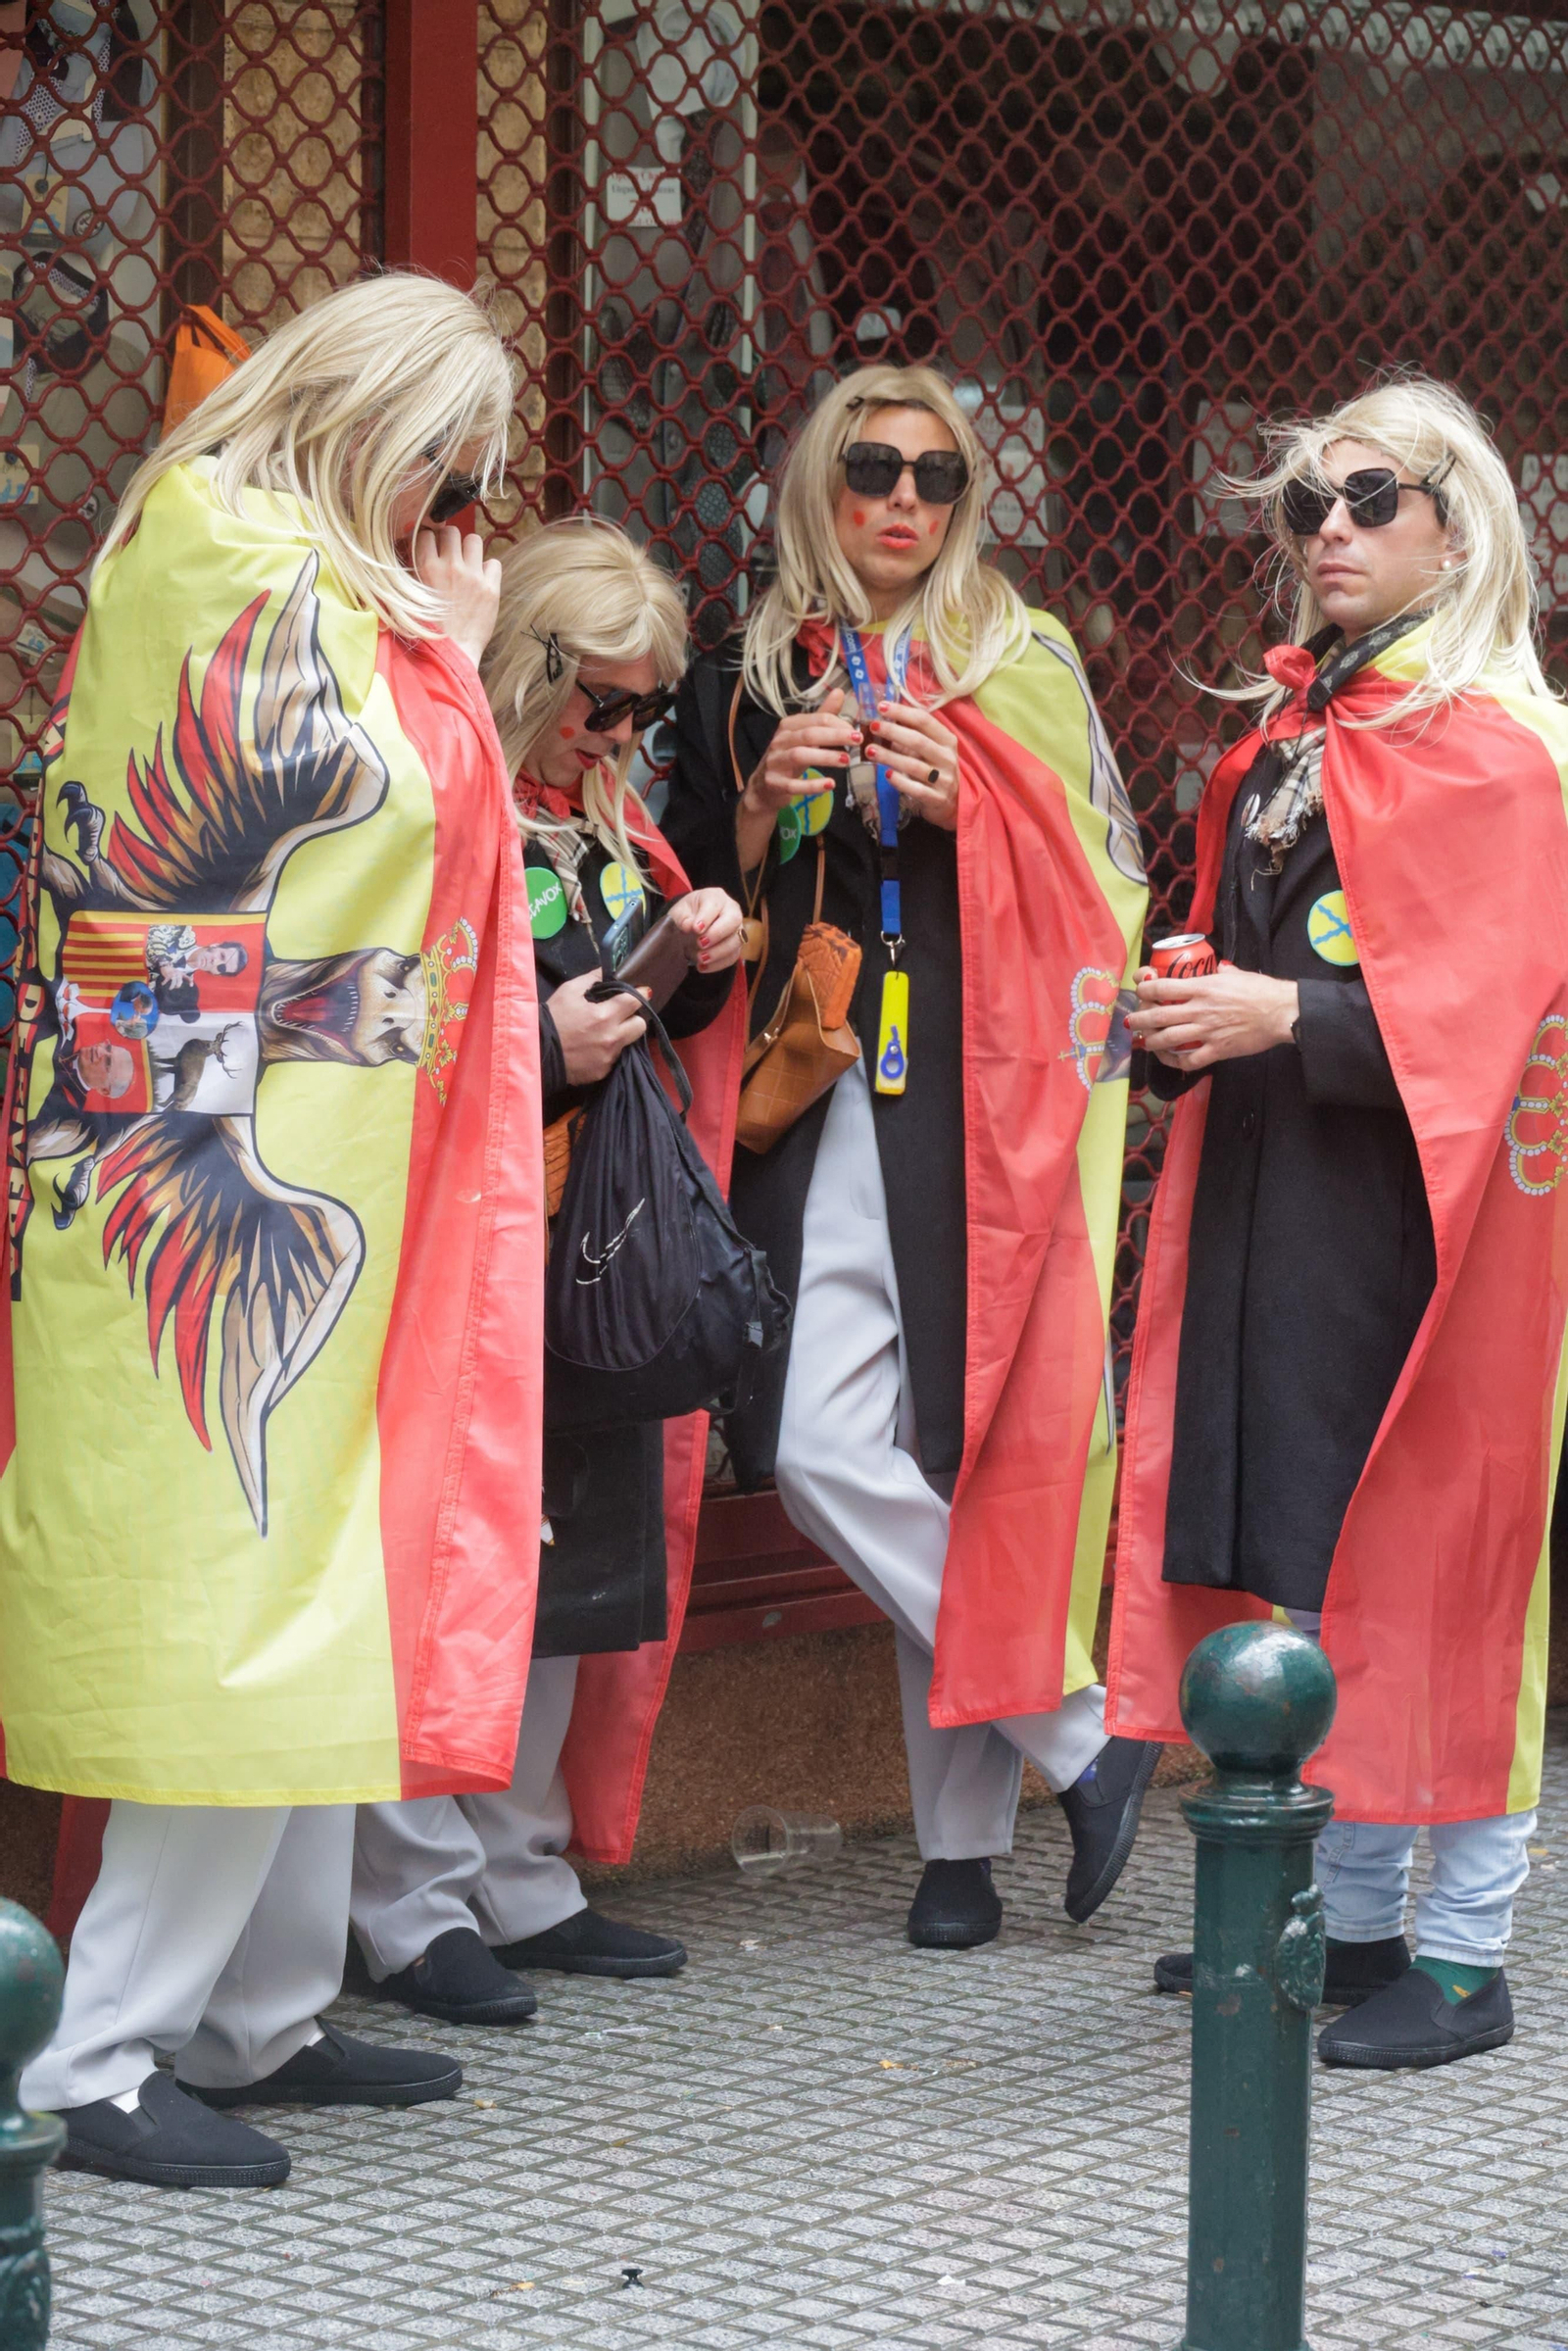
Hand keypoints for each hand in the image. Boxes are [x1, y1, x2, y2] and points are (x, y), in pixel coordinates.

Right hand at [413, 523, 501, 668]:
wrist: (449, 655)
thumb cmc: (425, 631)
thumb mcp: (408, 598)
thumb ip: (409, 573)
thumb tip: (408, 552)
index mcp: (426, 568)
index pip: (426, 533)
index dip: (428, 539)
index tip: (430, 548)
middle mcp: (451, 567)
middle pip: (452, 531)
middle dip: (449, 540)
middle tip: (449, 555)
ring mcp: (473, 577)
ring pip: (475, 540)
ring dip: (470, 549)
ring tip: (466, 564)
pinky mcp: (491, 589)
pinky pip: (494, 563)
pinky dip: (488, 569)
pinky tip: (481, 580)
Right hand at [548, 969, 649, 1084]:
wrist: (537, 1051)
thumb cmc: (552, 1018)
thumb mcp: (568, 991)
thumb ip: (592, 979)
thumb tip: (606, 971)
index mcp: (605, 1015)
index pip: (635, 1001)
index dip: (639, 994)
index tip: (640, 992)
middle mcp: (612, 1037)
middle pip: (640, 1025)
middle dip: (633, 1017)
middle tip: (621, 1015)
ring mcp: (609, 1056)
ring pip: (629, 1042)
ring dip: (621, 1035)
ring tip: (605, 1032)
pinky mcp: (603, 1071)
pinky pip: (614, 1058)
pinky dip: (608, 1051)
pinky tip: (593, 1047)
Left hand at [670, 887, 745, 973]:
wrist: (692, 926)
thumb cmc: (687, 914)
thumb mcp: (679, 912)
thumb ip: (682, 917)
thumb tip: (688, 926)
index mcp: (715, 897)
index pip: (715, 904)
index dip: (706, 917)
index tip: (695, 929)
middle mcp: (731, 910)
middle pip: (733, 920)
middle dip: (717, 934)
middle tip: (700, 943)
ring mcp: (737, 929)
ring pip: (736, 941)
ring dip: (718, 952)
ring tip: (700, 958)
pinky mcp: (736, 946)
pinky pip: (732, 956)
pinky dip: (718, 964)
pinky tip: (702, 967)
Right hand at [736, 688, 859, 872]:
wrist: (764, 787)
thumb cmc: (789, 758)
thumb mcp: (804, 735)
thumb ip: (822, 716)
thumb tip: (840, 692)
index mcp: (789, 726)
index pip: (816, 719)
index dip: (838, 724)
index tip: (856, 732)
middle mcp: (780, 741)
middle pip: (809, 734)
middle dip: (835, 736)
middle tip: (857, 741)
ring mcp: (775, 762)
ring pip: (800, 755)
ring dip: (825, 757)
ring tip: (846, 761)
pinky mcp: (774, 783)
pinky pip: (794, 784)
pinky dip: (812, 785)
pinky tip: (830, 784)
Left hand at [866, 700, 960, 830]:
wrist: (953, 802)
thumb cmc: (936, 770)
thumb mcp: (929, 750)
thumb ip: (910, 736)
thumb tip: (885, 718)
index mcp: (947, 740)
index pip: (924, 721)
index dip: (902, 712)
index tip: (881, 706)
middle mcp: (947, 758)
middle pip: (918, 741)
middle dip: (893, 732)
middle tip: (873, 726)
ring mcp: (944, 779)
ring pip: (914, 766)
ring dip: (890, 756)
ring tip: (870, 750)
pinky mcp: (937, 798)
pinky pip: (916, 789)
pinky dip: (900, 781)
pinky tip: (887, 774)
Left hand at [1127, 965, 1298, 1071]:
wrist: (1281, 1012)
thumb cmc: (1261, 991)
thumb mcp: (1237, 974)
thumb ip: (1222, 972)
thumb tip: (1219, 968)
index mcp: (1203, 987)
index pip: (1162, 987)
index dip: (1144, 989)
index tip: (1139, 990)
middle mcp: (1200, 1009)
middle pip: (1157, 1015)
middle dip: (1139, 1019)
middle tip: (1132, 1021)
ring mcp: (1207, 1031)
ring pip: (1167, 1039)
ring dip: (1150, 1041)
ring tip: (1145, 1041)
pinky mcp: (1217, 1050)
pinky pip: (1188, 1060)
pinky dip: (1174, 1061)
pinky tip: (1168, 1058)